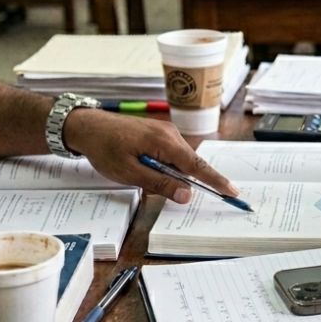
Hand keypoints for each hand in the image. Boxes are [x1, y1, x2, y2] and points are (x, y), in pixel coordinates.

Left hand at [62, 109, 237, 203]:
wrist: (88, 126)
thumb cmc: (105, 149)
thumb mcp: (130, 173)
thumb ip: (160, 183)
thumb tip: (187, 195)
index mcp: (165, 142)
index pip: (197, 166)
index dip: (216, 181)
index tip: (232, 192)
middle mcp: (170, 133)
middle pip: (189, 164)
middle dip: (183, 181)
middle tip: (156, 186)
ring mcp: (165, 131)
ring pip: (178, 161)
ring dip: (168, 174)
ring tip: (139, 174)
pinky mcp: (159, 133)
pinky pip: (170, 154)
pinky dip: (164, 166)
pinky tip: (142, 168)